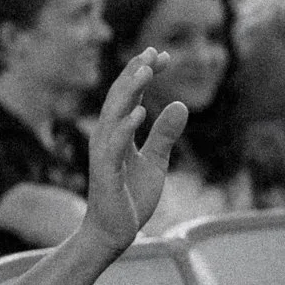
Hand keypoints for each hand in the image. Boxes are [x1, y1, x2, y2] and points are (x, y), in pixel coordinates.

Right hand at [84, 50, 189, 248]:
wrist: (112, 233)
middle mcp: (106, 137)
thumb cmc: (130, 197)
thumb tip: (181, 104)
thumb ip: (165, 135)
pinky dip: (125, 128)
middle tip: (153, 51)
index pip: (130, 95)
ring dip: (129, 91)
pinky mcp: (105, 173)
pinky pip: (114, 146)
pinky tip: (141, 112)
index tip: (164, 55)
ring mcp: (104, 154)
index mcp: (118, 132)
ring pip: (113, 115)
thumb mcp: (155, 162)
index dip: (144, 73)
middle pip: (119, 96)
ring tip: (146, 71)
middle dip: (136, 73)